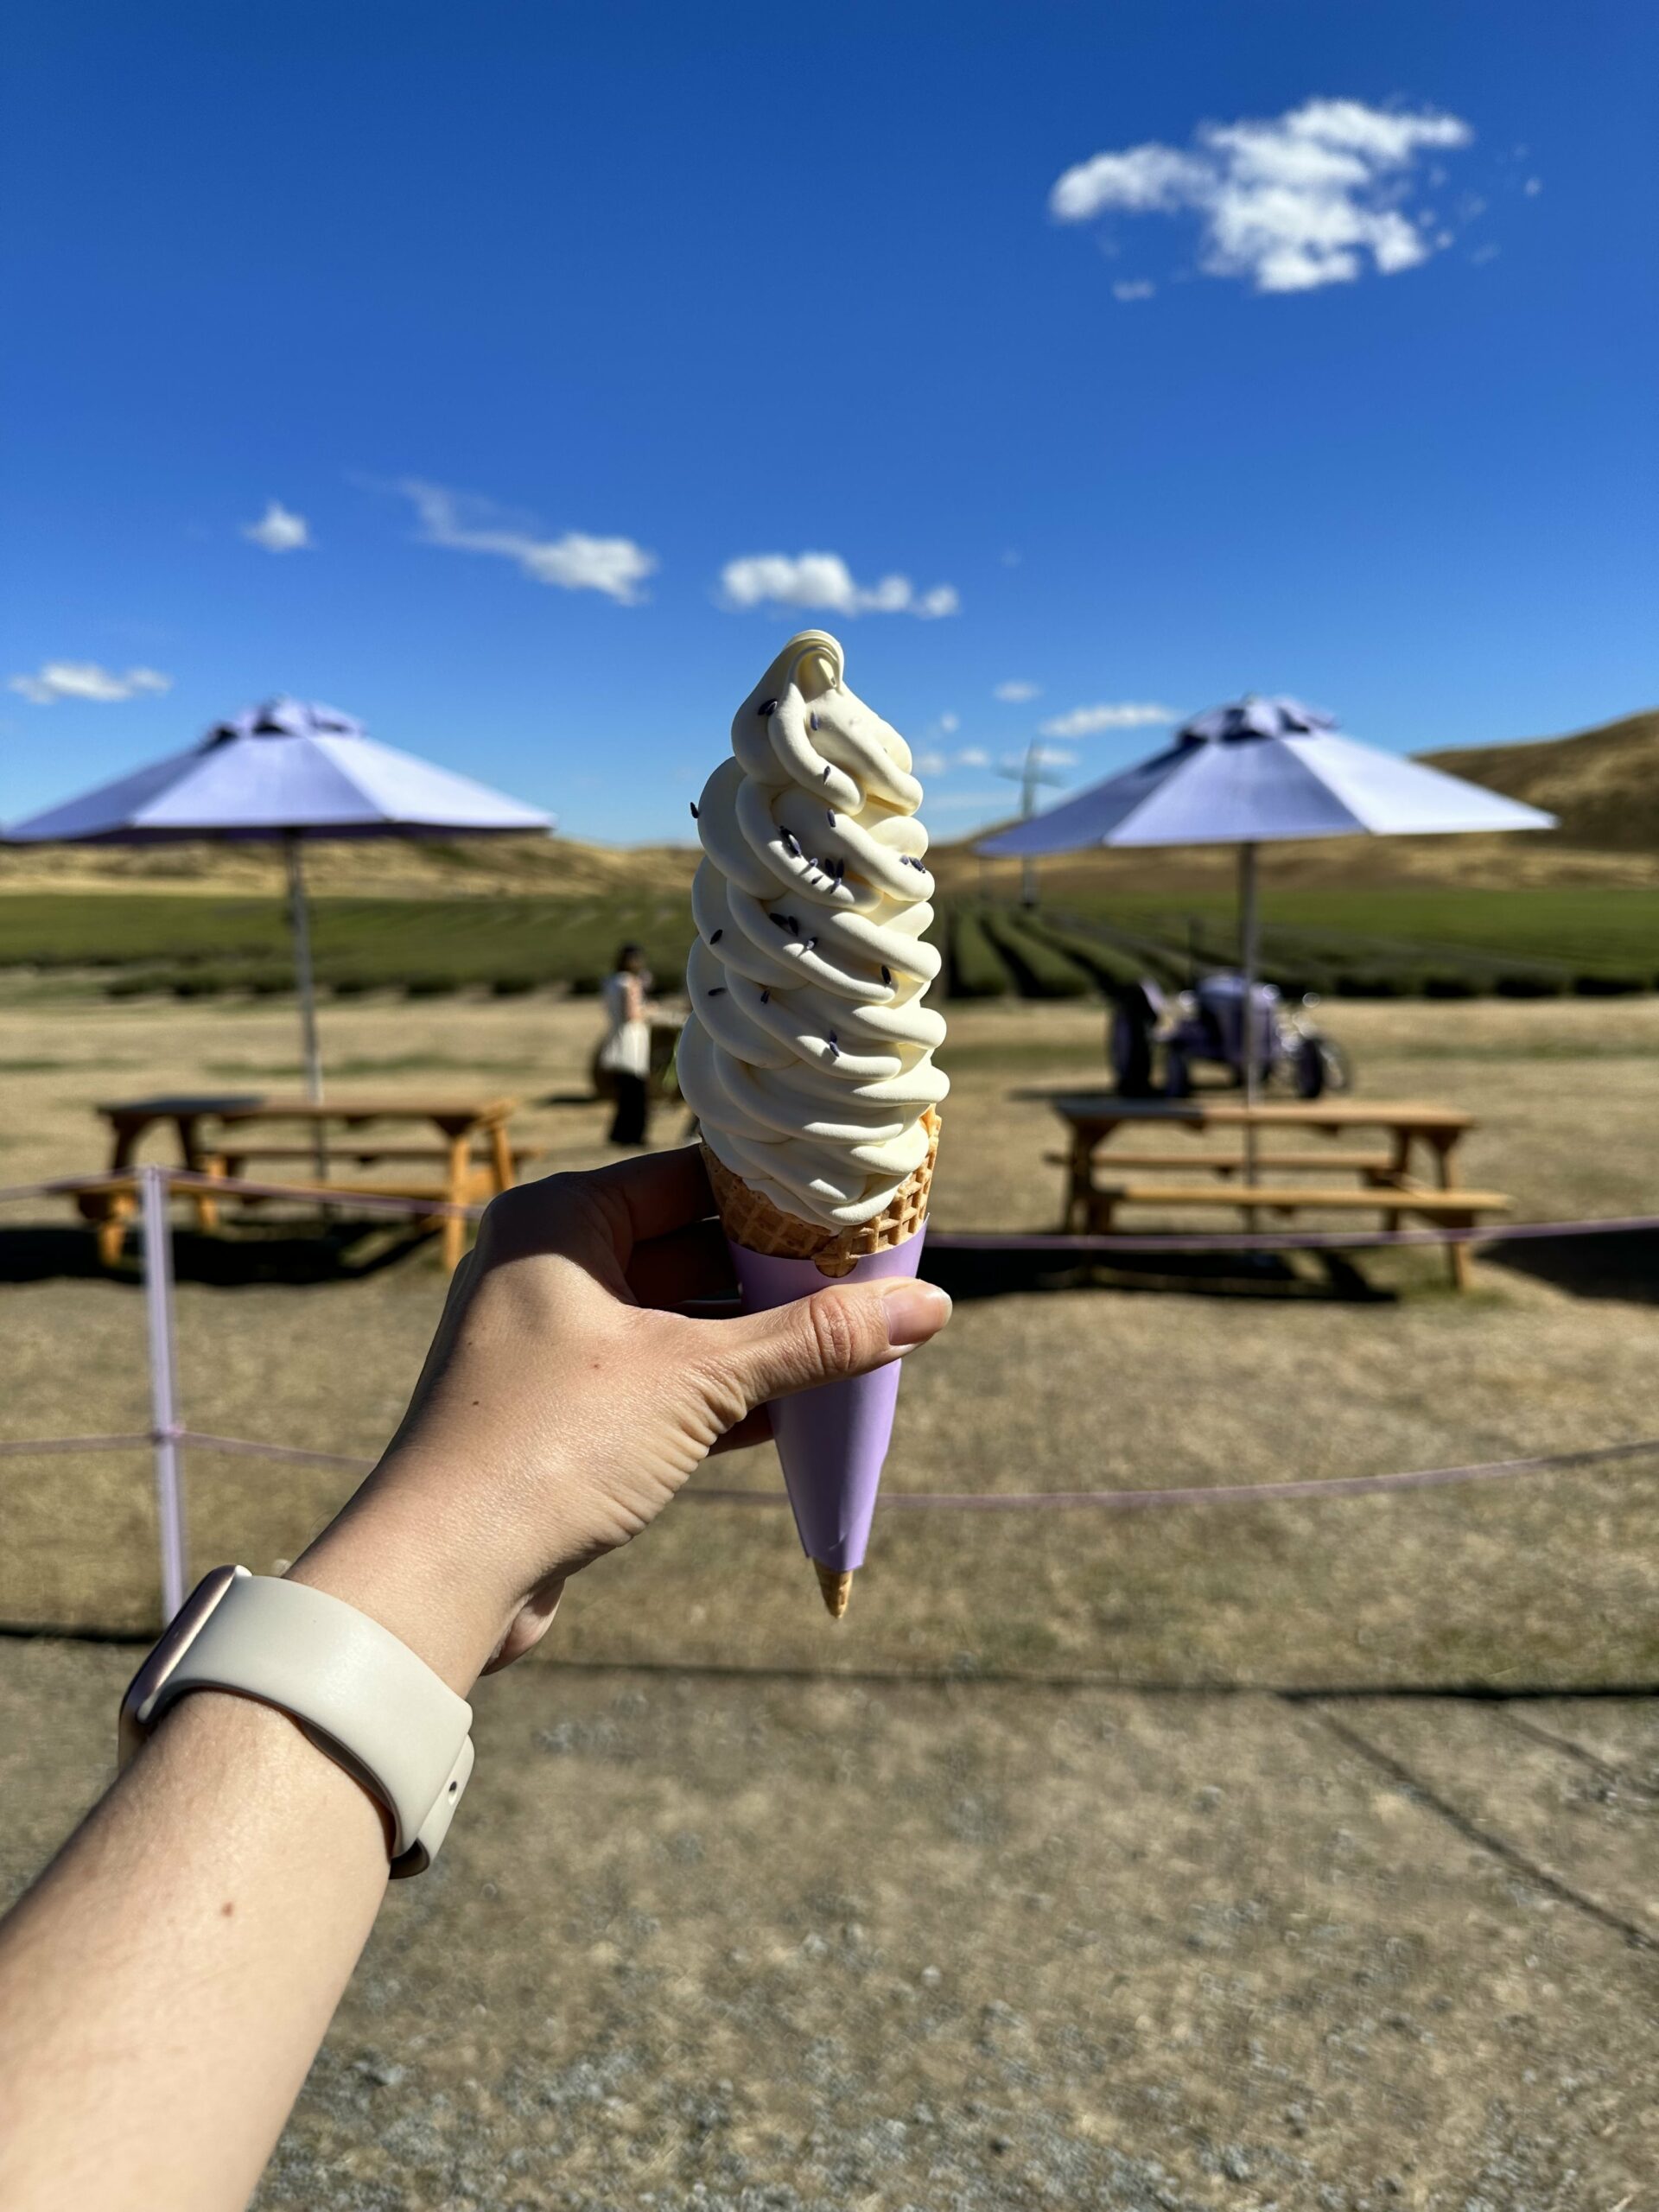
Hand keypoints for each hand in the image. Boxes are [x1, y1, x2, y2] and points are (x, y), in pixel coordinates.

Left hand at [290, 1147, 949, 1689]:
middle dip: (779, 1273)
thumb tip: (932, 1306)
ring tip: (855, 1341)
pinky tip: (800, 1413)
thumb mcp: (699, 1378)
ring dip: (760, 1342)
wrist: (445, 1571)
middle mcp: (550, 1268)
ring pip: (681, 1323)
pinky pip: (662, 1384)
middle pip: (690, 1248)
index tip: (858, 1205)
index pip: (691, 1175)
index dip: (778, 1193)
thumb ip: (815, 1339)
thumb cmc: (551, 1445)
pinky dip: (725, 1396)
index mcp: (561, 1221)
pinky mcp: (565, 1416)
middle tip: (874, 1277)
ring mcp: (554, 1345)